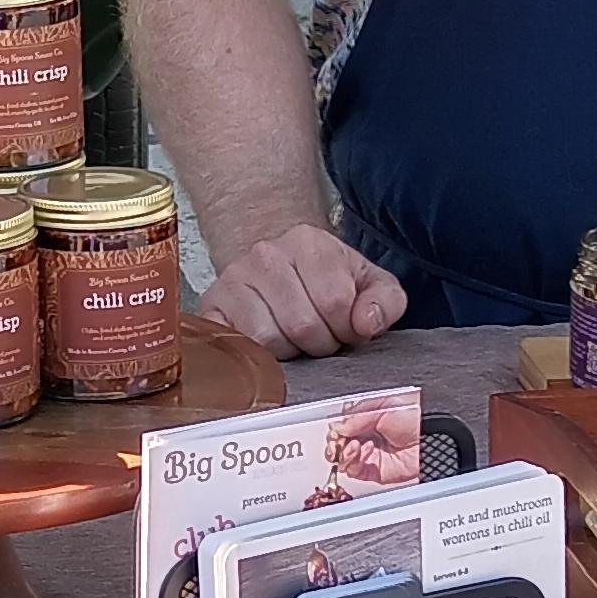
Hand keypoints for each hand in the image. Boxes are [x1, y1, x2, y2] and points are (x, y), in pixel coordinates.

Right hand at [195, 223, 408, 360]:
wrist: (277, 265)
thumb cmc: (325, 280)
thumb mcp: (368, 282)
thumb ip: (385, 301)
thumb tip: (366, 322)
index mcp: (308, 242)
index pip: (336, 302)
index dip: (346, 328)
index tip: (344, 328)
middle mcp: (265, 254)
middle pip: (301, 324)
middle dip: (319, 344)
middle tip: (320, 339)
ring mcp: (233, 279)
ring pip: (267, 338)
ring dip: (288, 352)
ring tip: (294, 340)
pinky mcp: (211, 307)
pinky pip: (235, 344)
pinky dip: (254, 354)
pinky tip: (268, 346)